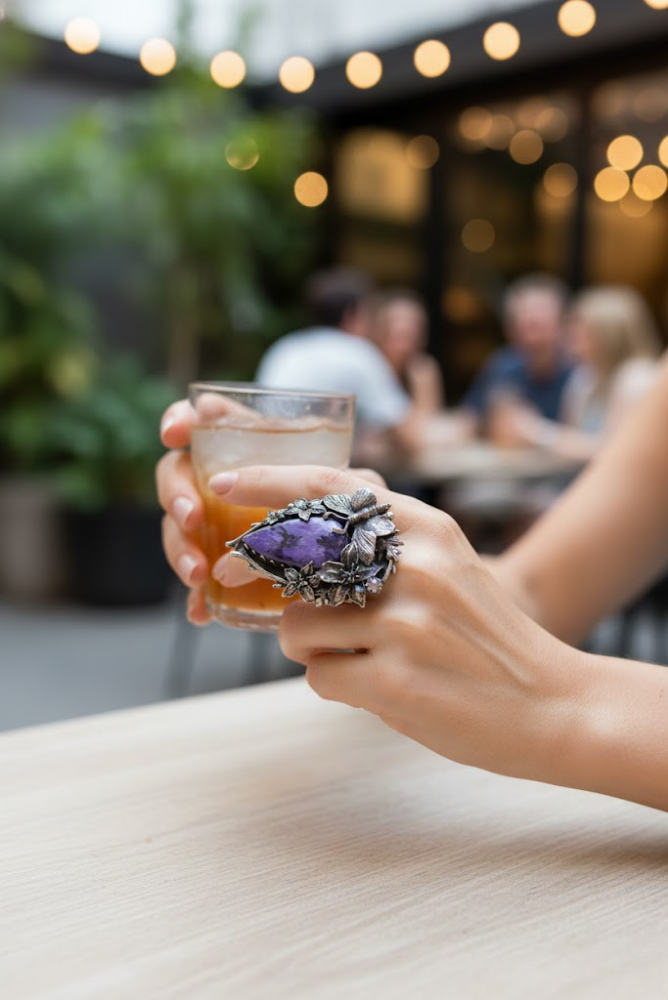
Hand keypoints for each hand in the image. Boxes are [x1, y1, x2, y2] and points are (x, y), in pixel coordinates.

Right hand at [156, 400, 385, 623]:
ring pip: (179, 527)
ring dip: (179, 547)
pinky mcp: (220, 568)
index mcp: (251, 448)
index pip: (205, 420)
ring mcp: (216, 525)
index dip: (182, 420)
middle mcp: (223, 481)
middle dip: (176, 492)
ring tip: (198, 573)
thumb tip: (335, 482)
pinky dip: (196, 597)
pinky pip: (197, 581)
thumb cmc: (355, 515)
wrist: (360, 572)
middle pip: (178, 473)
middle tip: (192, 518)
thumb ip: (336, 482)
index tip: (173, 435)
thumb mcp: (351, 491)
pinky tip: (200, 611)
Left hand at [208, 463, 583, 785]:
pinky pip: (319, 678)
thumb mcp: (449, 563)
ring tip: (355, 656)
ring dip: (310, 646)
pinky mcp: (395, 683)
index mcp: (427, 528)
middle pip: (296, 559)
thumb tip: (305, 517)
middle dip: (263, 575)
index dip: (268, 481)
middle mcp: (414, 567)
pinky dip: (335, 684)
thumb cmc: (485, 635)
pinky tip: (375, 688)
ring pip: (297, 627)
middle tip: (243, 583)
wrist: (550, 704)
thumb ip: (388, 537)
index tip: (224, 484)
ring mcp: (404, 625)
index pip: (330, 488)